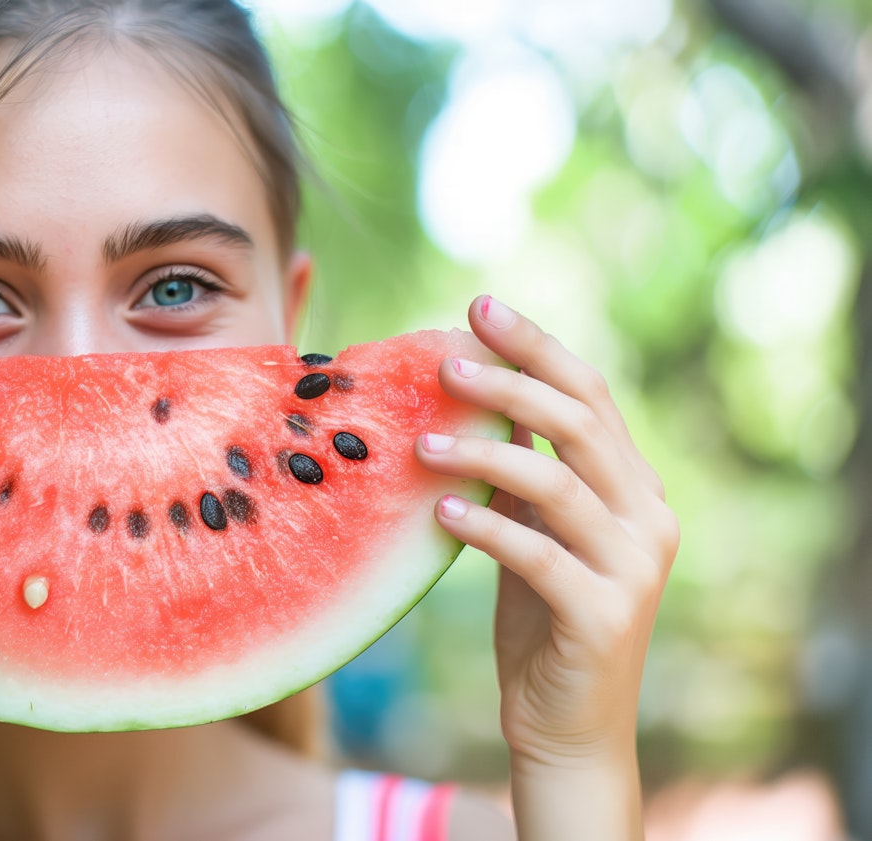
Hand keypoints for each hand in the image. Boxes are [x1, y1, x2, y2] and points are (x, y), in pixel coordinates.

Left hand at [415, 296, 677, 768]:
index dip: (536, 347)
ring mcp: (633, 567)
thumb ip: (520, 473)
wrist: (568, 728)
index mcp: (633, 487)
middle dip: (511, 379)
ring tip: (421, 443)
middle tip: (444, 360)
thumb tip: (467, 394)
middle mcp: (648, 517)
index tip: (478, 307)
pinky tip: (440, 511)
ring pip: (557, 481)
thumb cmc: (541, 623)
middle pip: (580, 422)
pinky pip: (538, 554)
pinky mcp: (602, 615)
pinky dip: (486, 526)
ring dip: (484, 451)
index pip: (589, 395)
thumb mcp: (533, 533)